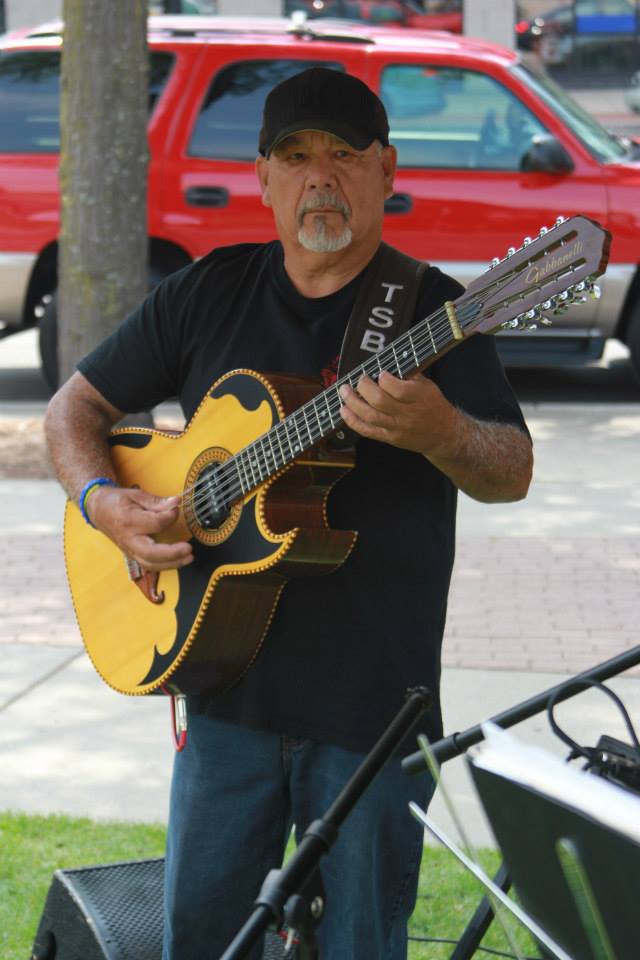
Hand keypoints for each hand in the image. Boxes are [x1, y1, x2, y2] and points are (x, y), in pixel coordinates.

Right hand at [86, 485, 193, 570]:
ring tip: (189, 558)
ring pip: (151, 564)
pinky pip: (149, 564)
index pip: (155, 523)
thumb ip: (157, 501)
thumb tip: (176, 502)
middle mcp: (128, 540)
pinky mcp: (132, 555)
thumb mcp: (135, 495)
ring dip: (172, 564)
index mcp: (128, 521)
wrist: (98, 510)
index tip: (176, 509)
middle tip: (188, 548)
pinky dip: (165, 565)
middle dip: (172, 553)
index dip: (170, 517)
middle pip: (151, 554)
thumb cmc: (116, 501)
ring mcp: (129, 550)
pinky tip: (178, 560)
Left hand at [339, 370, 459, 458]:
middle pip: (380, 401)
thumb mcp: (428, 386)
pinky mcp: (389, 438)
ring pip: (370, 416)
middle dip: (364, 387)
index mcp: (419, 398)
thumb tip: (386, 363)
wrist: (443, 435)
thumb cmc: (434, 406)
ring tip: (344, 391)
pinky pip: (367, 431)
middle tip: (359, 379)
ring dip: (353, 402)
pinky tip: (344, 410)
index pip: (398, 389)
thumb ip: (408, 375)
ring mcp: (397, 428)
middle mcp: (407, 414)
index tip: (380, 372)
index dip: (384, 379)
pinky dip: (352, 420)